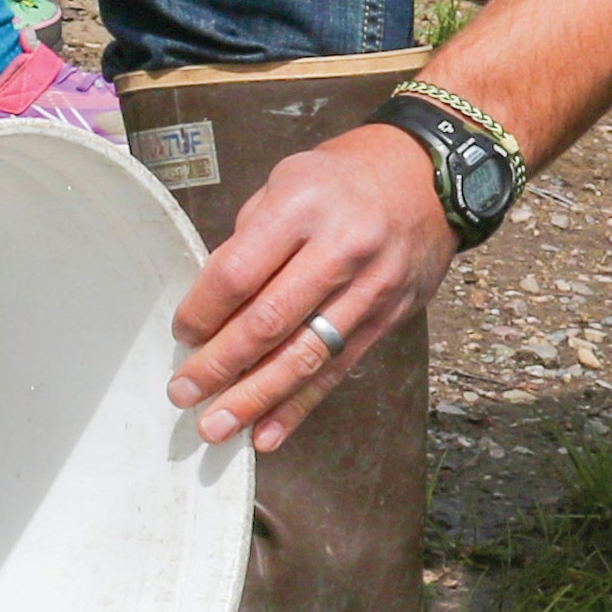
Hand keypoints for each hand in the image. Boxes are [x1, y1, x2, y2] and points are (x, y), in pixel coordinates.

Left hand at [166, 123, 447, 450]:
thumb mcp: (288, 180)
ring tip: (216, 428)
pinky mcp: (386, 318)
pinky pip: (337, 370)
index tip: (182, 335)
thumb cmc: (343, 179)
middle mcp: (338, 249)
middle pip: (269, 321)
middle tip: (183, 393)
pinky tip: (268, 434)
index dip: (203, 311)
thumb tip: (213, 305)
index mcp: (301, 206)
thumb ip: (251, 238)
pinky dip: (299, 406)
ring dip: (255, 399)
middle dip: (219, 364)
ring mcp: (368, 288)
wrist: (428, 178)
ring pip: (304, 356)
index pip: (239, 272)